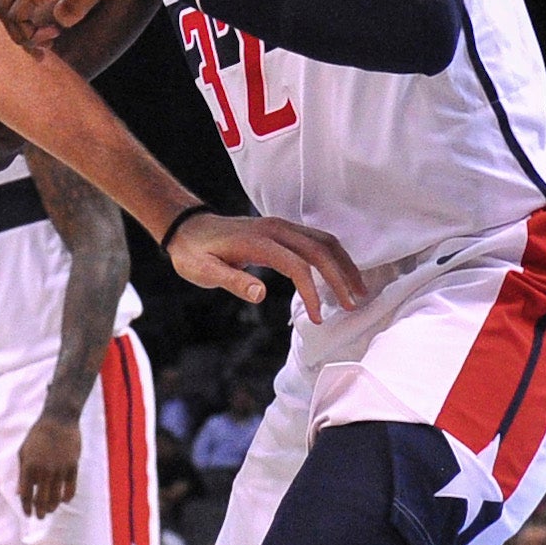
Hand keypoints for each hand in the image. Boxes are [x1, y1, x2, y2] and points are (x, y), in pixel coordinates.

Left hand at [0, 0, 140, 51]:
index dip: (25, 20)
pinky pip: (17, 16)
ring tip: (50, 43)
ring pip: (6, 12)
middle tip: (45, 47)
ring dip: (25, 36)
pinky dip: (29, 34)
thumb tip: (58, 21)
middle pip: (5, 2)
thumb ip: (68, 0)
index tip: (50, 33)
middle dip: (21, 31)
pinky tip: (53, 36)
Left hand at [17, 416, 81, 518]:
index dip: (26, 507)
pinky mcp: (73, 466)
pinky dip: (67, 497)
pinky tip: (64, 500)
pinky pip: (71, 488)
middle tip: (40, 517)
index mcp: (29, 467)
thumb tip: (19, 494)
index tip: (27, 514)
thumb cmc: (37, 436)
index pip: (26, 494)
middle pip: (41, 499)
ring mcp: (59, 469)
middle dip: (40, 511)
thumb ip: (21, 474)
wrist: (58, 420)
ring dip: (52, 506)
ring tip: (50, 510)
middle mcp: (44, 470)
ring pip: (56, 496)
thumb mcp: (23, 452)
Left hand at [165, 211, 367, 322]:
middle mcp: (276, 229)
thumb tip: (260, 294)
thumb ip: (232, 281)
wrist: (188, 228)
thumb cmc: (193, 253)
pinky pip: (317, 240)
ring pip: (324, 241)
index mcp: (258, 241)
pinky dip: (334, 257)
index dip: (311, 292)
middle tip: (353, 305)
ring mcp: (281, 226)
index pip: (297, 266)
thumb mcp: (203, 271)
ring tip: (357, 291)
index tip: (317, 317)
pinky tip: (341, 275)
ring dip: (344, 265)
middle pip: (320, 250)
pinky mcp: (283, 230)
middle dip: (340, 278)